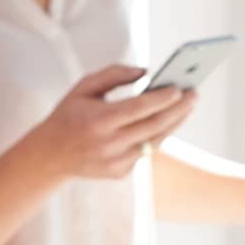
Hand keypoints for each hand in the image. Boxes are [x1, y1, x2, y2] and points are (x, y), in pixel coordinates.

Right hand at [33, 64, 196, 180]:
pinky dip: (157, 136)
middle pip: (154, 126)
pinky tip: (168, 122)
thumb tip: (146, 71)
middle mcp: (108, 144)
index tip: (180, 88)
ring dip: (174, 123)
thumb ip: (113, 74)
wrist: (49, 156)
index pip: (139, 108)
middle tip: (194, 94)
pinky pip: (145, 152)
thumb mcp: (83, 87)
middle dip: (178, 109)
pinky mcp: (119, 173)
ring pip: (154, 141)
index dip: (162, 98)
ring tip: (187, 107)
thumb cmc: (69, 115)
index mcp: (98, 121)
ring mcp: (115, 162)